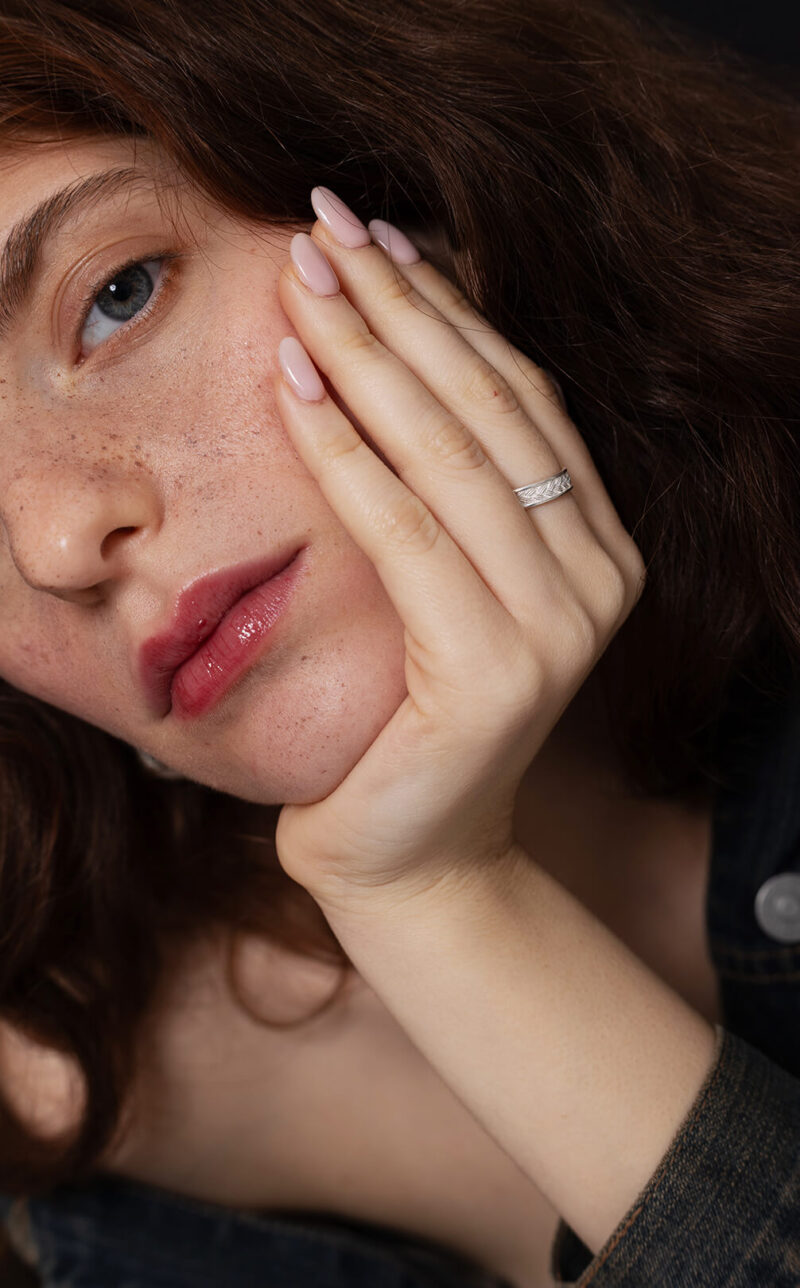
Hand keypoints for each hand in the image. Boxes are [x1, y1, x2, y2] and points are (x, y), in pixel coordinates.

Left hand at [271, 188, 645, 913]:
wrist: (410, 850)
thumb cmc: (408, 712)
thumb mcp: (444, 584)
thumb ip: (448, 492)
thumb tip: (383, 351)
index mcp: (596, 545)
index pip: (521, 397)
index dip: (448, 307)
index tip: (374, 234)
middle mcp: (599, 575)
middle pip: (491, 408)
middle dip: (401, 308)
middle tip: (324, 231)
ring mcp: (560, 625)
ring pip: (454, 456)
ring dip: (370, 357)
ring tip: (303, 284)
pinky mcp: (500, 670)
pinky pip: (407, 532)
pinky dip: (346, 454)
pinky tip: (296, 388)